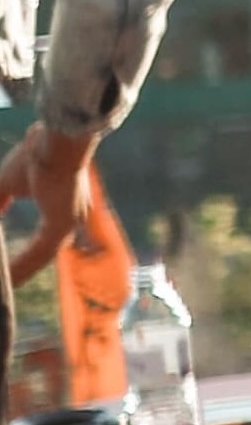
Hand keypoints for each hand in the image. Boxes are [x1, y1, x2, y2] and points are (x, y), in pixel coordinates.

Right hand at [0, 126, 98, 287]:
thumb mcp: (7, 183)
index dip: (24, 257)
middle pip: (42, 253)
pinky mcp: (63, 223)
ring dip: (20, 271)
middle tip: (8, 283)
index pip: (42, 242)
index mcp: (61, 210)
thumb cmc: (35, 155)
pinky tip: (10, 277)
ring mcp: (69, 223)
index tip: (8, 272)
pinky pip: (41, 252)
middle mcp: (70, 220)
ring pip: (41, 256)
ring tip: (6, 284)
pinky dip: (22, 265)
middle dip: (23, 269)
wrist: (53, 141)